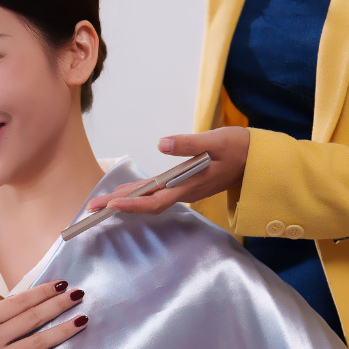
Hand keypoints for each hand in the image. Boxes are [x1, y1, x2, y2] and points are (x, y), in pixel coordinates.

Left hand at [87, 127, 249, 216]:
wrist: (259, 161)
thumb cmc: (240, 148)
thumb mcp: (216, 140)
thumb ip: (188, 143)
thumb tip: (161, 143)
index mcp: (189, 186)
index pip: (155, 201)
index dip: (132, 204)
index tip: (111, 205)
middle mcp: (183, 192)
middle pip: (145, 204)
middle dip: (117, 205)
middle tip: (90, 208)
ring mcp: (184, 190)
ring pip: (150, 199)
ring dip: (125, 200)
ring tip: (99, 203)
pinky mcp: (185, 185)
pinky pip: (157, 193)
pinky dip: (139, 194)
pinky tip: (125, 192)